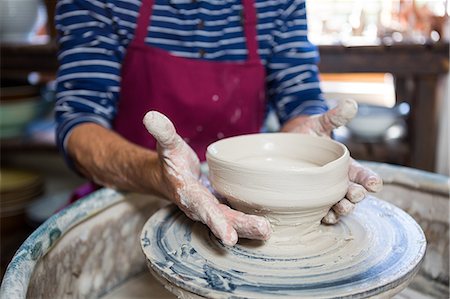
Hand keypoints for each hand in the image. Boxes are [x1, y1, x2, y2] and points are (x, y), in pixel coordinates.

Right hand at [143, 111, 271, 245]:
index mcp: (186, 192)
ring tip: (266, 232)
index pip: (201, 207)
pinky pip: (233, 218)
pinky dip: (247, 222)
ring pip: (230, 221)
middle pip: (221, 219)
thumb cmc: (170, 160)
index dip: (215, 221)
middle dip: (241, 226)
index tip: (229, 236)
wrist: (167, 177)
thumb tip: (151, 116)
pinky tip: (265, 226)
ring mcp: (209, 210)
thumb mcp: (167, 144)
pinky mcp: (218, 210)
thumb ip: (163, 132)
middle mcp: (198, 206)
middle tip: (263, 231)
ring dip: (248, 227)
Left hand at [281, 99, 382, 223]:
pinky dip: (325, 217)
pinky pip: (321, 213)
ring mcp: (325, 193)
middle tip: (355, 194)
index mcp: (345, 166)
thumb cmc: (305, 135)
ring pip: (340, 206)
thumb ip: (335, 117)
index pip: (363, 174)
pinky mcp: (310, 200)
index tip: (374, 183)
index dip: (370, 180)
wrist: (283, 147)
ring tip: (341, 208)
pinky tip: (323, 217)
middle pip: (353, 193)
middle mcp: (338, 182)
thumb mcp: (319, 124)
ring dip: (343, 209)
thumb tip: (351, 104)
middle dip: (357, 195)